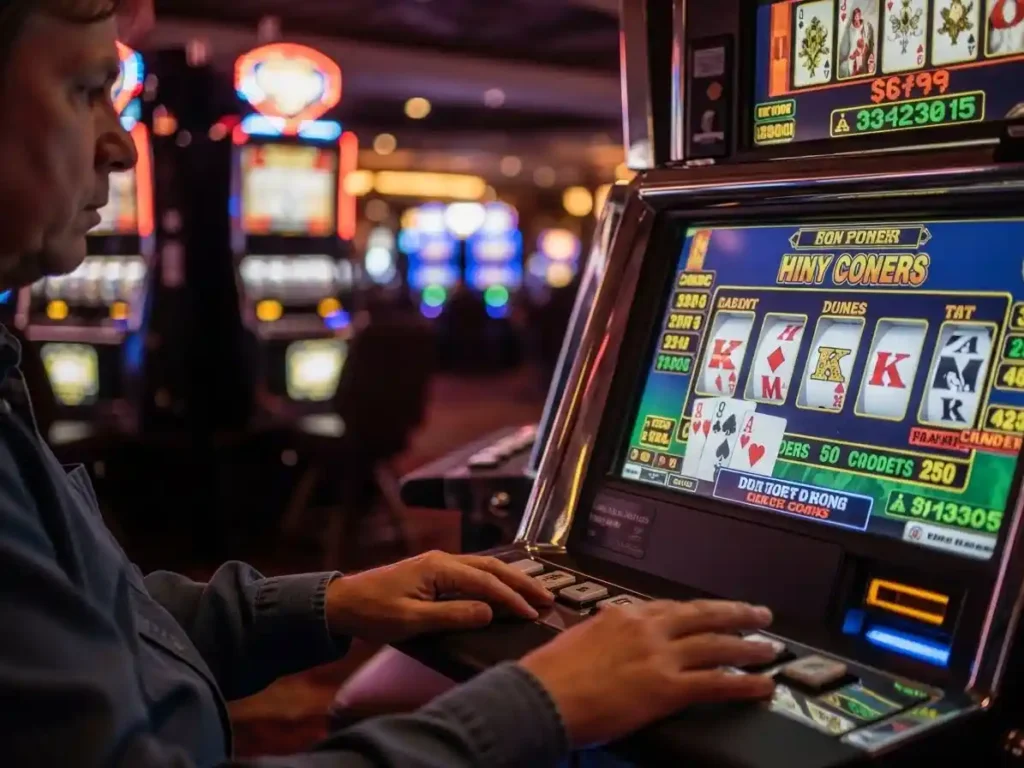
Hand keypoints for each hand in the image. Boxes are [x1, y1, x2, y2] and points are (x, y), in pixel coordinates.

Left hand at [326, 551, 553, 642]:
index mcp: (439, 568)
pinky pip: (473, 573)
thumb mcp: (412, 620)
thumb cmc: (373, 612)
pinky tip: (504, 588)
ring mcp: (438, 564)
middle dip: (521, 582)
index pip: (486, 582)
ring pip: (484, 567)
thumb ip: (453, 615)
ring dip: (511, 580)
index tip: (532, 613)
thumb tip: (490, 612)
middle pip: (492, 568)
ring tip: (534, 593)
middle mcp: (442, 560)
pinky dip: (494, 581)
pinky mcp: (434, 573)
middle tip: (547, 598)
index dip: (512, 598)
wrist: (342, 603)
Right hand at [520, 600, 777, 747]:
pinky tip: (762, 684)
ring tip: (770, 648)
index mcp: (623, 616)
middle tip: (760, 614)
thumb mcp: (578, 640)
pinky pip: (716, 682)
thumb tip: (607, 639)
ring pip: (717, 645)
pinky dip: (744, 683)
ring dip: (748, 646)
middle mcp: (647, 629)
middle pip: (703, 616)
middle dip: (735, 614)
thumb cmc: (550, 673)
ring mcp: (660, 656)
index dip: (698, 612)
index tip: (713, 613)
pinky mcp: (667, 688)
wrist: (542, 695)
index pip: (671, 608)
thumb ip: (602, 636)